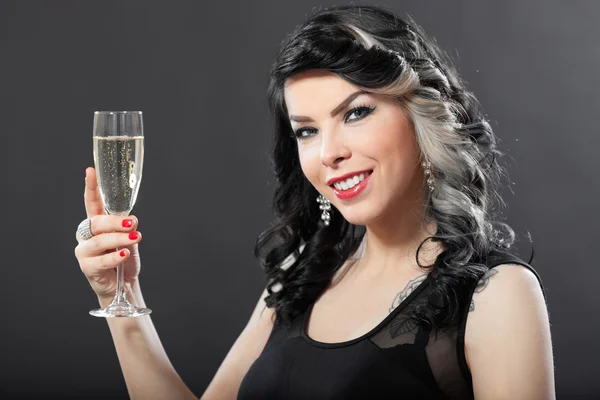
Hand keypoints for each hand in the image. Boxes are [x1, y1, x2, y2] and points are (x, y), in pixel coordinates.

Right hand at [74, 167, 142, 299]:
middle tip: (132, 224)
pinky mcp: (87, 267)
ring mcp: (84, 251)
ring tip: (134, 239)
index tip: (90, 171)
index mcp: (96, 223)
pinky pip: (101, 260)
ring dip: (119, 239)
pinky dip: (115, 256)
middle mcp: (86, 235)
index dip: (91, 187)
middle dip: (115, 222)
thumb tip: (132, 219)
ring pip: (99, 241)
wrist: (123, 283)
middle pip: (96, 222)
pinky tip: (125, 253)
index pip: (92, 202)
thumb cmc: (124, 257)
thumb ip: (128, 228)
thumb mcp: (130, 239)